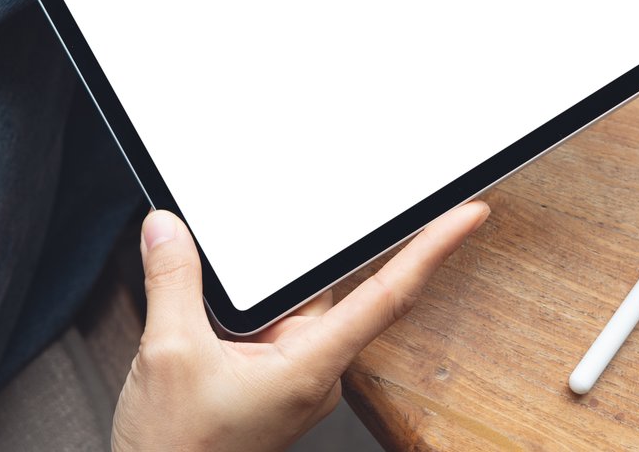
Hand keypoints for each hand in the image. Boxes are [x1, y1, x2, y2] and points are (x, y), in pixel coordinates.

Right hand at [111, 201, 489, 451]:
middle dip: (303, 256)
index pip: (389, 293)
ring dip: (263, 288)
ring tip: (215, 304)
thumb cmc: (179, 451)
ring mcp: (293, 378)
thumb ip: (175, 281)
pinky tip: (213, 310)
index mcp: (311, 365)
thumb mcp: (169, 354)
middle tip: (301, 211)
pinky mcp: (269, 381)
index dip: (433, 248)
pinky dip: (249, 309)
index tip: (469, 215)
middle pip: (329, 289)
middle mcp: (313, 370)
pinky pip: (273, 326)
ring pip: (294, 305)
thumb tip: (169, 229)